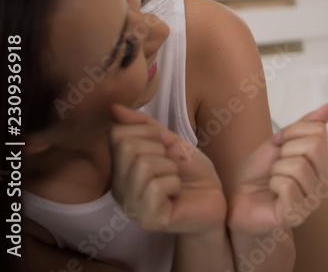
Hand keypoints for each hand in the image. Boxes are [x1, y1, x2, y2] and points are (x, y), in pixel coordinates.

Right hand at [110, 104, 226, 233]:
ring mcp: (131, 206)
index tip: (164, 147)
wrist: (214, 197)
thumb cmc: (191, 171)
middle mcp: (118, 190)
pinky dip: (174, 184)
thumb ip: (143, 126)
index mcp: (119, 170)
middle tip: (172, 166)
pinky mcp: (148, 219)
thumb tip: (113, 107)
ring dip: (170, 168)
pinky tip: (177, 194)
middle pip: (128, 148)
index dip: (148, 133)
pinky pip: (157, 186)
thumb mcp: (169, 141)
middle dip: (160, 150)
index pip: (117, 134)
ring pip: (143, 166)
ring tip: (174, 180)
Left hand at [228, 102, 327, 233]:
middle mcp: (324, 182)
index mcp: (322, 163)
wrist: (237, 200)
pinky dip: (272, 183)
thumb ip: (306, 126)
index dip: (291, 132)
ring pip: (299, 166)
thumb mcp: (279, 142)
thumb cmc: (258, 172)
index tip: (278, 143)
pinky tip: (272, 193)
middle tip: (276, 164)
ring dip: (276, 169)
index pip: (319, 131)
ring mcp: (314, 201)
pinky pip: (286, 185)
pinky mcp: (298, 214)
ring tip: (273, 180)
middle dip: (286, 149)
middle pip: (314, 147)